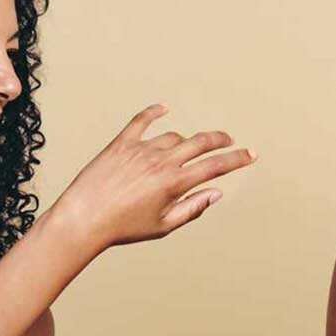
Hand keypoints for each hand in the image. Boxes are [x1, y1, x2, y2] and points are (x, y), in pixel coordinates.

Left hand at [56, 104, 256, 250]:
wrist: (84, 218)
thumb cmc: (122, 227)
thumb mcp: (163, 225)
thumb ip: (193, 207)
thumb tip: (215, 193)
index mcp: (174, 183)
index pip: (215, 167)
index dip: (237, 160)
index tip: (251, 154)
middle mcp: (160, 161)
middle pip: (200, 142)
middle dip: (220, 140)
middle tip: (229, 141)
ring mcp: (140, 149)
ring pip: (173, 137)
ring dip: (185, 142)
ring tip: (186, 152)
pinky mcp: (121, 143)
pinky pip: (142, 121)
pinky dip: (155, 112)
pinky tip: (164, 108)